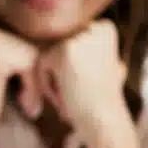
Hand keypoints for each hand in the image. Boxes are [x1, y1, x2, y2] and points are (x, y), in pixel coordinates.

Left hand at [37, 20, 130, 142]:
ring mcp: (78, 37)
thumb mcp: (105, 64)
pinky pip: (41, 64)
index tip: (87, 84)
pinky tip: (65, 97)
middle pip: (59, 46)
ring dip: (55, 79)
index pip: (72, 40)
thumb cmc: (102, 99)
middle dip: (63, 72)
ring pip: (49, 55)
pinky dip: (47, 84)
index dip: (75, 66)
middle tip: (78, 93)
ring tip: (72, 96)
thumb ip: (90, 48)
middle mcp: (94, 28)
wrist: (105, 120)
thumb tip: (72, 35)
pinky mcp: (63, 50)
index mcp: (105, 28)